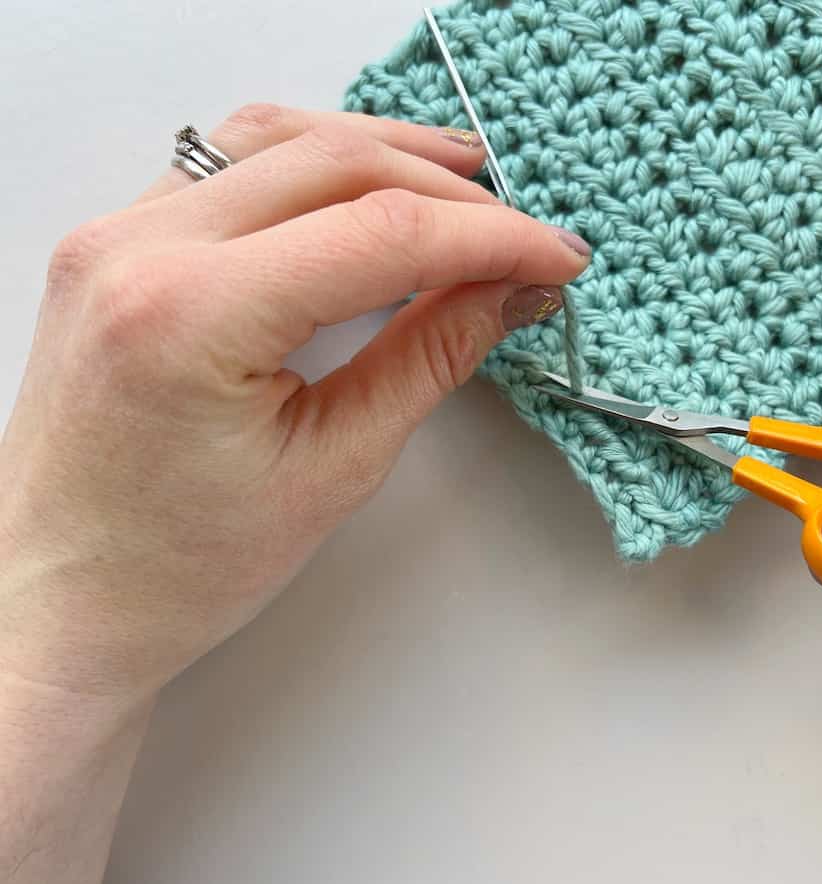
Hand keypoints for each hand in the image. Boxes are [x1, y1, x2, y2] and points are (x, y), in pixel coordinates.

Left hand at [0, 105, 589, 700]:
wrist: (59, 598)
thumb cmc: (176, 568)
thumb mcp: (333, 469)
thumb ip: (428, 359)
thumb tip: (507, 292)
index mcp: (190, 316)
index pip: (378, 233)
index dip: (488, 238)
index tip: (553, 257)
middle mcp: (138, 250)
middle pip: (332, 164)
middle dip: (450, 191)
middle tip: (526, 232)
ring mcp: (114, 236)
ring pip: (276, 139)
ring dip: (382, 151)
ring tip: (465, 180)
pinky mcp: (115, 243)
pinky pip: (226, 163)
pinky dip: (311, 163)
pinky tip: (364, 185)